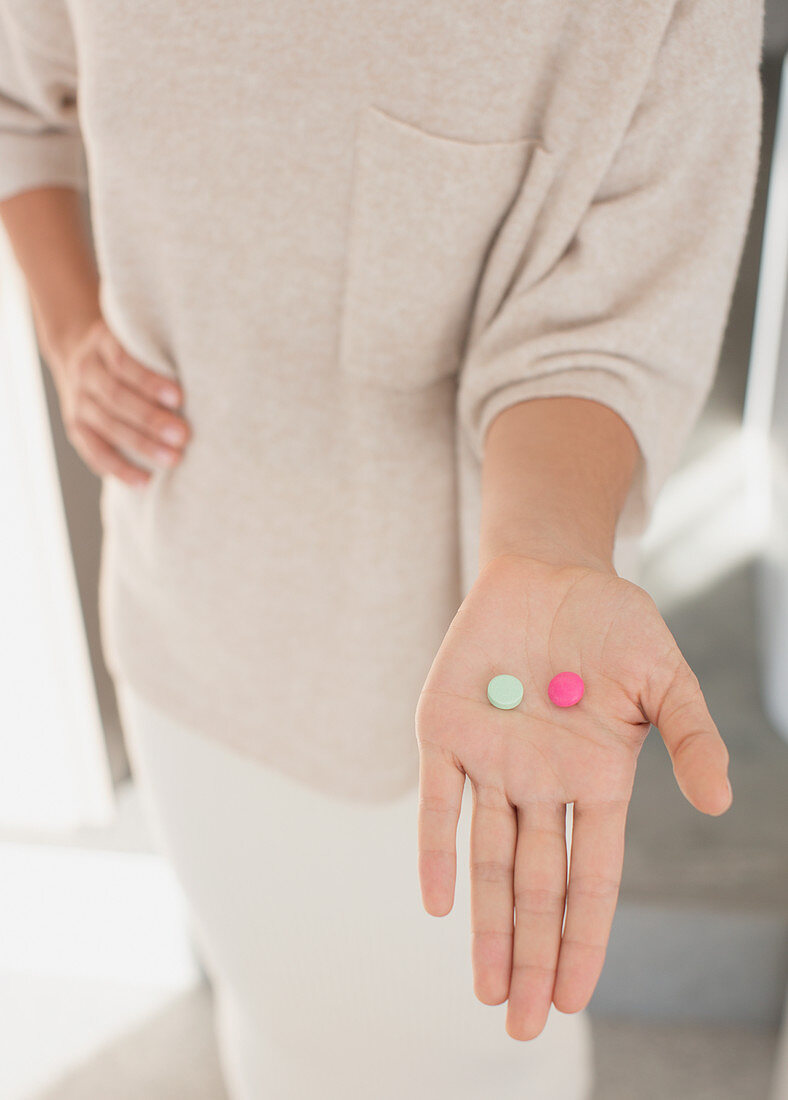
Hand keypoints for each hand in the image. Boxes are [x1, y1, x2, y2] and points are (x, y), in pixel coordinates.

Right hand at [49, 316, 189, 485]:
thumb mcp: (137, 337)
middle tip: (183, 436)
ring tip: (172, 459)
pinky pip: (95, 451)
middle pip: (116, 397)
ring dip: (141, 445)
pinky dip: (119, 468)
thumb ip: (159, 351)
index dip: (150, 382)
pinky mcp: (76, 427)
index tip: (179, 398)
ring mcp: (78, 401)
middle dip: (151, 419)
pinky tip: (144, 481)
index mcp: (103, 344)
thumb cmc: (130, 351)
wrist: (77, 353)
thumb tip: (206, 376)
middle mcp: (86, 372)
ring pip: (107, 425)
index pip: (123, 362)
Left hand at [415, 552, 730, 1040]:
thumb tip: (721, 802)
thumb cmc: (613, 625)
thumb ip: (689, 737)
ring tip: (487, 987)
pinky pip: (438, 798)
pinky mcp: (446, 728)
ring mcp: (491, 760)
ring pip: (487, 858)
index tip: (573, 998)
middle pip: (537, 886)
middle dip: (532, 954)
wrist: (548, 571)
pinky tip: (438, 902)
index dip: (583, 939)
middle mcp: (540, 784)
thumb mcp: (664, 678)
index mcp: (596, 781)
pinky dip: (436, 846)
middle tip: (522, 1025)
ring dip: (487, 924)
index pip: (590, 878)